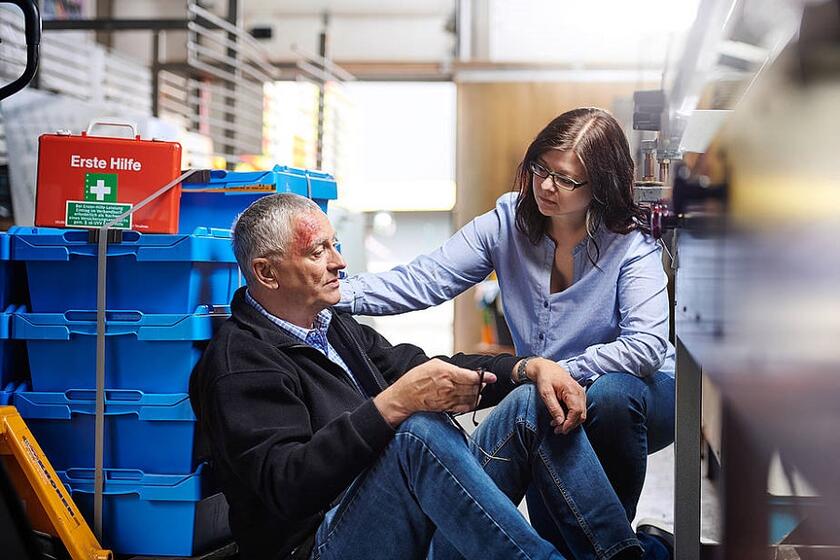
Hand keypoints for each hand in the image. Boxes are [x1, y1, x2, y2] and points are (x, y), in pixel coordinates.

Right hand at [374, 359, 495, 426]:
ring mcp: (448, 399)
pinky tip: (472, 400)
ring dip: (477, 394)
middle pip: (474, 387)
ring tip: (478, 389)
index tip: (492, 376)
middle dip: (481, 384)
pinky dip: (471, 404)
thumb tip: (463, 370)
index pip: (471, 376)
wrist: (404, 396)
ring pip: (470, 398)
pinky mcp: (446, 408)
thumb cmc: (415, 379)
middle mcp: (449, 387)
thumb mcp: (433, 364)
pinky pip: (464, 407)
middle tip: (484, 381)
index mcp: (446, 373)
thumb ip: (450, 367)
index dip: (484, 377)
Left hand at [521, 358, 586, 434]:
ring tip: (556, 425)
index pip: (576, 412)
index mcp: (572, 390)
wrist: (548, 368)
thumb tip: (560, 422)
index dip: (569, 423)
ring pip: (581, 414)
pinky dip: (572, 416)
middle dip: (570, 425)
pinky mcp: (579, 396)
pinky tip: (561, 418)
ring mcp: (581, 394)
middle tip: (556, 430)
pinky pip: (580, 410)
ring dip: (571, 422)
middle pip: (581, 415)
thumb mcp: (545, 393)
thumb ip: (553, 408)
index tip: (560, 430)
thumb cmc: (545, 379)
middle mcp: (580, 392)